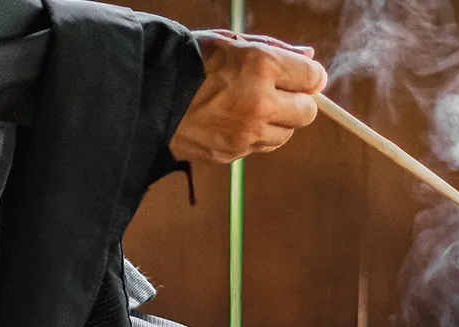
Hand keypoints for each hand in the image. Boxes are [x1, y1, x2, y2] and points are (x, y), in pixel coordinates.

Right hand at [169, 30, 327, 163]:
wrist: (144, 94)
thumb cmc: (188, 60)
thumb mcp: (230, 42)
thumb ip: (275, 49)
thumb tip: (309, 56)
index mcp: (261, 66)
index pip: (313, 77)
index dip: (309, 76)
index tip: (301, 75)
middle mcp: (259, 102)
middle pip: (308, 112)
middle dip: (298, 102)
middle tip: (276, 92)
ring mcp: (247, 132)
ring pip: (286, 133)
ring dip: (277, 121)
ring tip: (246, 105)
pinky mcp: (234, 153)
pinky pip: (261, 146)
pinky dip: (256, 135)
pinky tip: (233, 119)